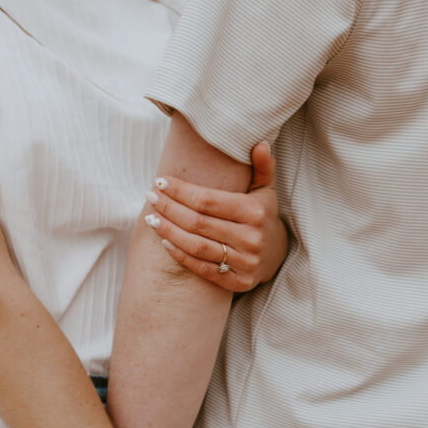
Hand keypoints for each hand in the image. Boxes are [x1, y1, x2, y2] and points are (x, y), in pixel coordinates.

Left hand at [143, 141, 287, 291]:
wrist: (277, 254)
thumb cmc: (262, 215)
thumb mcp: (265, 189)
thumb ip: (262, 166)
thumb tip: (259, 144)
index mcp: (255, 212)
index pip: (208, 200)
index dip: (181, 191)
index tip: (160, 182)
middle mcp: (251, 238)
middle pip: (198, 223)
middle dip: (170, 208)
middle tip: (150, 197)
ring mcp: (245, 263)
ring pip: (197, 246)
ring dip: (169, 232)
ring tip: (151, 218)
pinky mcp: (238, 283)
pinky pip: (202, 269)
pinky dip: (180, 255)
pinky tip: (164, 241)